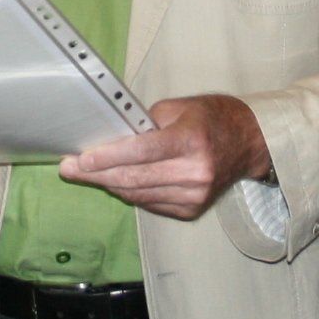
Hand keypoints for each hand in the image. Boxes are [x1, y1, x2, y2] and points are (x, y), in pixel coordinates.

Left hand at [57, 94, 271, 220]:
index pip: (141, 152)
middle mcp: (194, 172)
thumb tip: (111, 137)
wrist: (249, 143)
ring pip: (138, 194)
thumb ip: (146, 122)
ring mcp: (194, 195)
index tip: (79, 160)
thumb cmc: (212, 118)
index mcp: (190, 141)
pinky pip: (150, 203)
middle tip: (69, 169)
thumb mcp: (180, 107)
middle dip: (97, 174)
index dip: (106, 157)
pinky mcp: (191, 210)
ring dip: (109, 184)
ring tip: (86, 175)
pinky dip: (130, 193)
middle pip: (134, 178)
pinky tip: (116, 182)